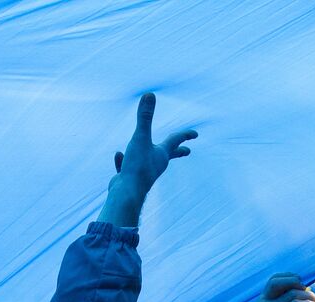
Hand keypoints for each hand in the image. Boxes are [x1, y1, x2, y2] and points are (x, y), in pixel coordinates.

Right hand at [99, 93, 196, 226]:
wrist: (126, 193)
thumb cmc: (136, 167)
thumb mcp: (140, 138)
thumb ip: (144, 117)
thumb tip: (150, 94)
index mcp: (161, 154)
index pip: (176, 141)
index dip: (186, 135)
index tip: (196, 134)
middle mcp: (156, 164)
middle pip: (169, 155)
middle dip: (178, 152)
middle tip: (188, 151)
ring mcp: (144, 173)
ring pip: (147, 161)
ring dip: (147, 154)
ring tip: (144, 150)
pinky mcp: (130, 179)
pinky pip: (127, 167)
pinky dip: (124, 161)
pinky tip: (119, 155)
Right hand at [255, 273, 314, 301]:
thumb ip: (289, 296)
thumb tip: (305, 283)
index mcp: (263, 299)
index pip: (274, 280)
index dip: (289, 276)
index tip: (302, 280)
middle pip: (278, 282)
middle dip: (295, 281)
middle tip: (308, 287)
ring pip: (292, 294)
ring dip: (309, 296)